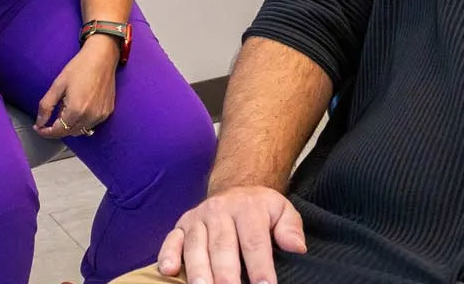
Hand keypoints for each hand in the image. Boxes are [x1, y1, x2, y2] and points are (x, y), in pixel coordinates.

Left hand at [34, 37, 118, 138]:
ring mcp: (101, 115)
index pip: (58, 131)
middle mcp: (90, 116)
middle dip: (56, 129)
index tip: (38, 128)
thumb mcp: (57, 84)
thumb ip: (46, 106)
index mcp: (76, 110)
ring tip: (65, 107)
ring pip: (80, 131)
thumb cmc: (79, 67)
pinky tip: (78, 107)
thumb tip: (39, 123)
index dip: (46, 132)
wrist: (102, 57)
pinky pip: (91, 124)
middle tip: (50, 115)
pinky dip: (82, 122)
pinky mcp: (107, 112)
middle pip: (69, 133)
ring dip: (69, 126)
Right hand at [159, 186, 306, 283]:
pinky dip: (167, 254)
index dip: (259, 266)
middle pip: (222, 246)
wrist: (236, 188)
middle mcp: (219, 210)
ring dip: (198, 270)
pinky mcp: (181, 225)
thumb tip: (296, 247)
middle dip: (226, 274)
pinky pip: (171, 239)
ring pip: (195, 245)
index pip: (254, 241)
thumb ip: (290, 227)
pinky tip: (168, 271)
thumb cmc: (260, 209)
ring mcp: (198, 218)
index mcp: (247, 208)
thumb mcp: (282, 210)